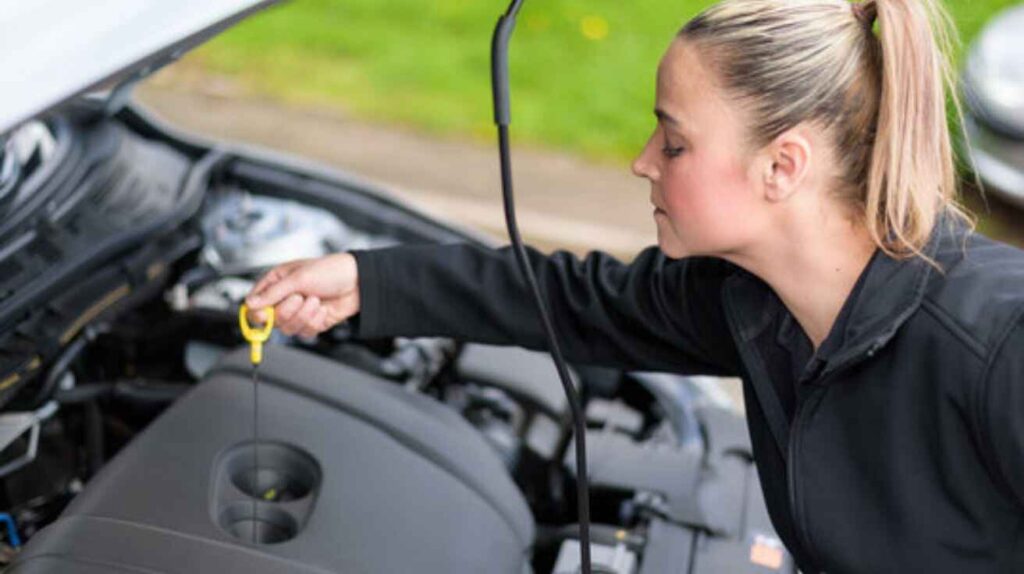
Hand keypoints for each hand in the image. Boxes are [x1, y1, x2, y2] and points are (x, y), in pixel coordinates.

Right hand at [244, 253, 359, 337]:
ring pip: (287, 328)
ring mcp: (298, 312)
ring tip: (316, 301)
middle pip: (270, 320)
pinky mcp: (311, 322)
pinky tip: (323, 309)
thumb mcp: (298, 278)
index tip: (265, 314)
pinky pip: (304, 332)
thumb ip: (272, 293)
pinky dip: (314, 321)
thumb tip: (249, 304)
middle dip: (287, 310)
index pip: (255, 304)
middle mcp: (284, 298)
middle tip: (300, 297)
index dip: (258, 312)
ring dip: (303, 316)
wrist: (358, 282)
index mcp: (276, 283)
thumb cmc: (330, 271)